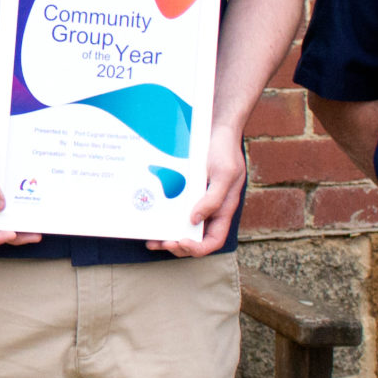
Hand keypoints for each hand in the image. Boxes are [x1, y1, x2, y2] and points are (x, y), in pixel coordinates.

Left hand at [152, 126, 244, 255]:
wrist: (217, 129)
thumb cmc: (225, 151)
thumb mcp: (224, 175)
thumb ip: (213, 199)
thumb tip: (194, 220)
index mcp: (223, 210)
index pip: (214, 240)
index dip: (198, 247)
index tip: (181, 241)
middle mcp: (210, 210)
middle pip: (196, 239)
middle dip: (178, 245)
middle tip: (160, 242)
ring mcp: (198, 203)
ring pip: (184, 229)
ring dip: (168, 237)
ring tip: (151, 240)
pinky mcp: (187, 193)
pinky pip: (176, 211)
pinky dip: (166, 219)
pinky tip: (152, 219)